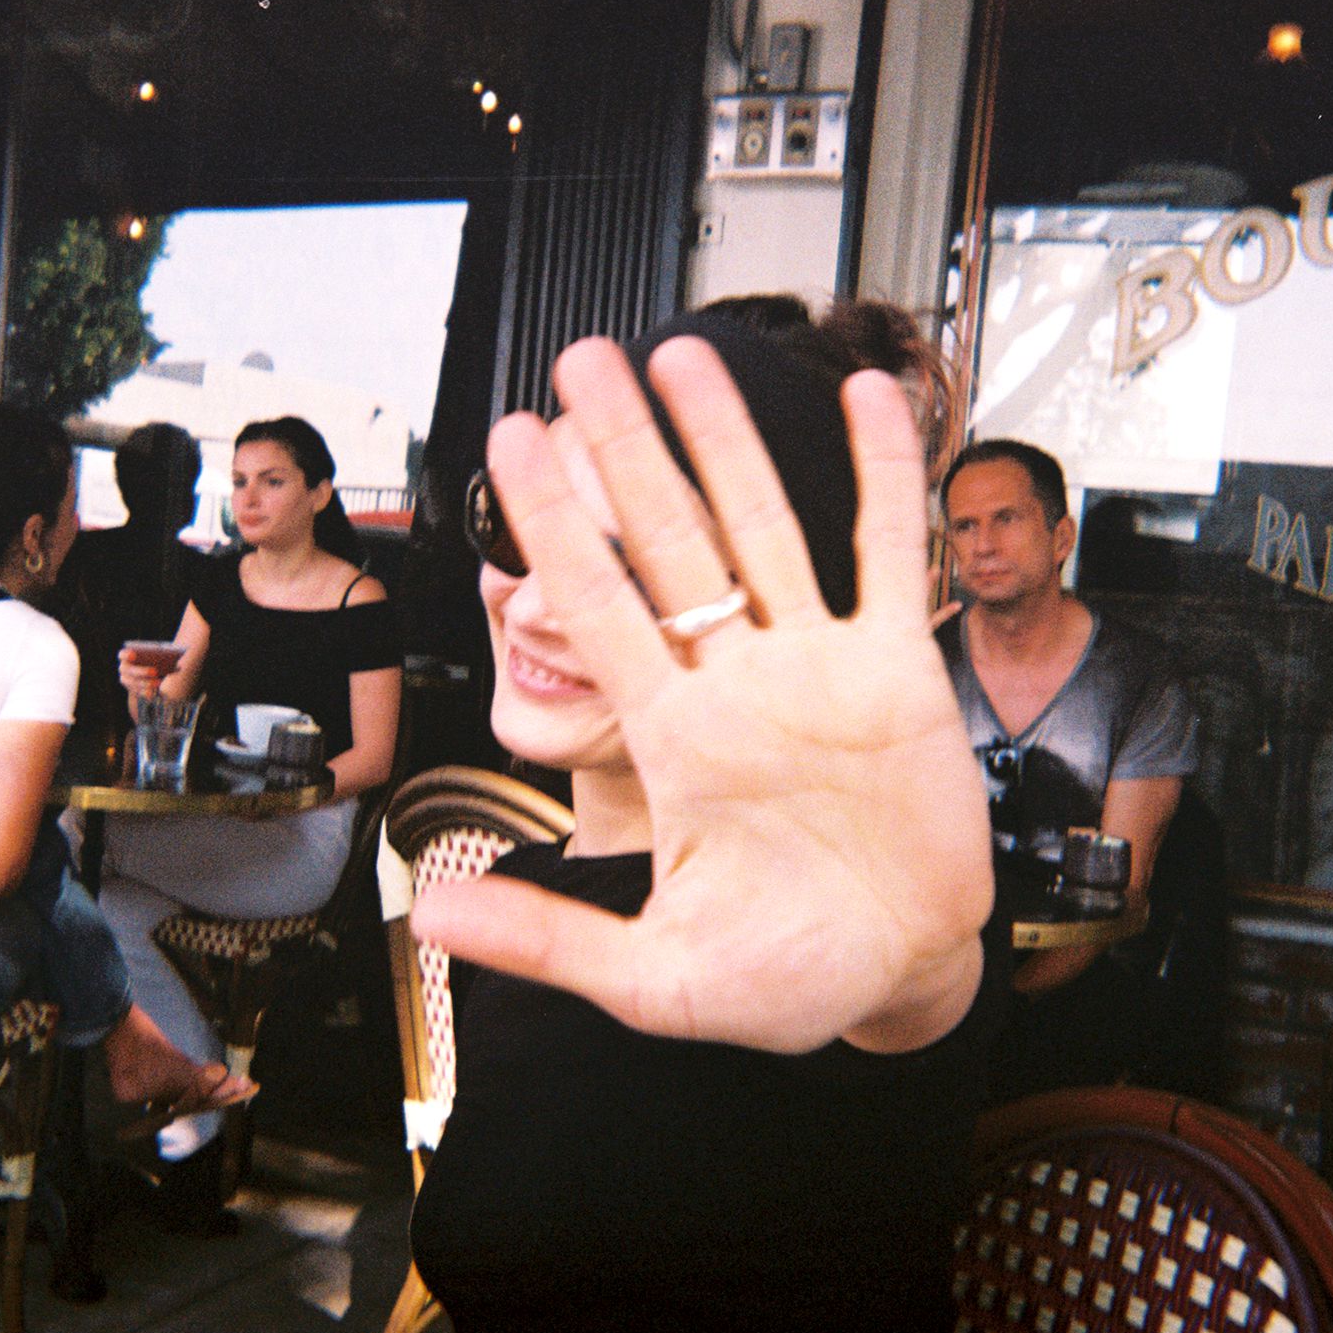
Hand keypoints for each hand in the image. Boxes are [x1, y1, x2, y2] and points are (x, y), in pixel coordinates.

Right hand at [115, 648, 165, 700]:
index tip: (134, 655)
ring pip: (132, 683)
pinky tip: (152, 693)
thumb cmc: (160, 659)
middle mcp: (124, 668)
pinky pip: (137, 692)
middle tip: (154, 671)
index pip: (123, 655)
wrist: (161, 671)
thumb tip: (176, 660)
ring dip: (145, 683)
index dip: (126, 655)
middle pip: (128, 670)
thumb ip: (165, 655)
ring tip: (158, 682)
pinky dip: (145, 692)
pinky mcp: (133, 690)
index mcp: (127, 656)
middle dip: (141, 671)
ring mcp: (127, 680)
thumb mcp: (162, 655)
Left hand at [410, 336, 993, 1054]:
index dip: (554, 525)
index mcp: (671, 741)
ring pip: (762, 528)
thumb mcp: (655, 978)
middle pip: (668, 541)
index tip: (510, 445)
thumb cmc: (780, 979)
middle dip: (624, 449)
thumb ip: (551, 939)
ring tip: (685, 353)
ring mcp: (814, 669)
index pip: (597, 608)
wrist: (897, 976)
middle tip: (581, 361)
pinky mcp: (895, 673)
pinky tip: (865, 397)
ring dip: (727, 441)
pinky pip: (885, 557)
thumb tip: (435, 918)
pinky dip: (881, 476)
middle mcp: (734, 685)